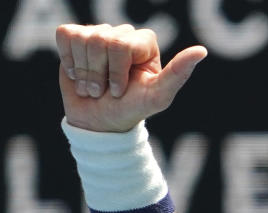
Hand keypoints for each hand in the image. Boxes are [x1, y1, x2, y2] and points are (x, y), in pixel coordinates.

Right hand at [56, 24, 206, 132]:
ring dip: (84, 71)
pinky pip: (66, 35)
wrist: (100, 122)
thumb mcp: (157, 97)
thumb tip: (201, 50)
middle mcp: (124, 33)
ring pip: (82, 39)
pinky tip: (79, 74)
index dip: (115, 71)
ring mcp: (99, 33)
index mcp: (146, 42)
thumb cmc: (131, 110)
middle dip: (99, 74)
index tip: (120, 92)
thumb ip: (179, 74)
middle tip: (105, 91)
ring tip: (93, 86)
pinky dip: (69, 60)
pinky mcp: (76, 36)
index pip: (120, 44)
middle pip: (100, 40)